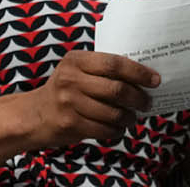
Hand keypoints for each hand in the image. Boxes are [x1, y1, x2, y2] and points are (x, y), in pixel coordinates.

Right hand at [16, 51, 157, 148]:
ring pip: (112, 112)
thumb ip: (102, 69)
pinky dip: (116, 130)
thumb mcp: (77, 70)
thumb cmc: (65, 90)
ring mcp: (69, 102)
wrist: (34, 115)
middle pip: (116, 89)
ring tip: (133, 118)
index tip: (155, 80)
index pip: (114, 63)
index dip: (138, 72)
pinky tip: (118, 127)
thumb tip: (143, 76)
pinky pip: (103, 128)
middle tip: (147, 102)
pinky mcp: (69, 124)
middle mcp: (71, 79)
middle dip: (138, 97)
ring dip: (129, 117)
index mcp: (76, 60)